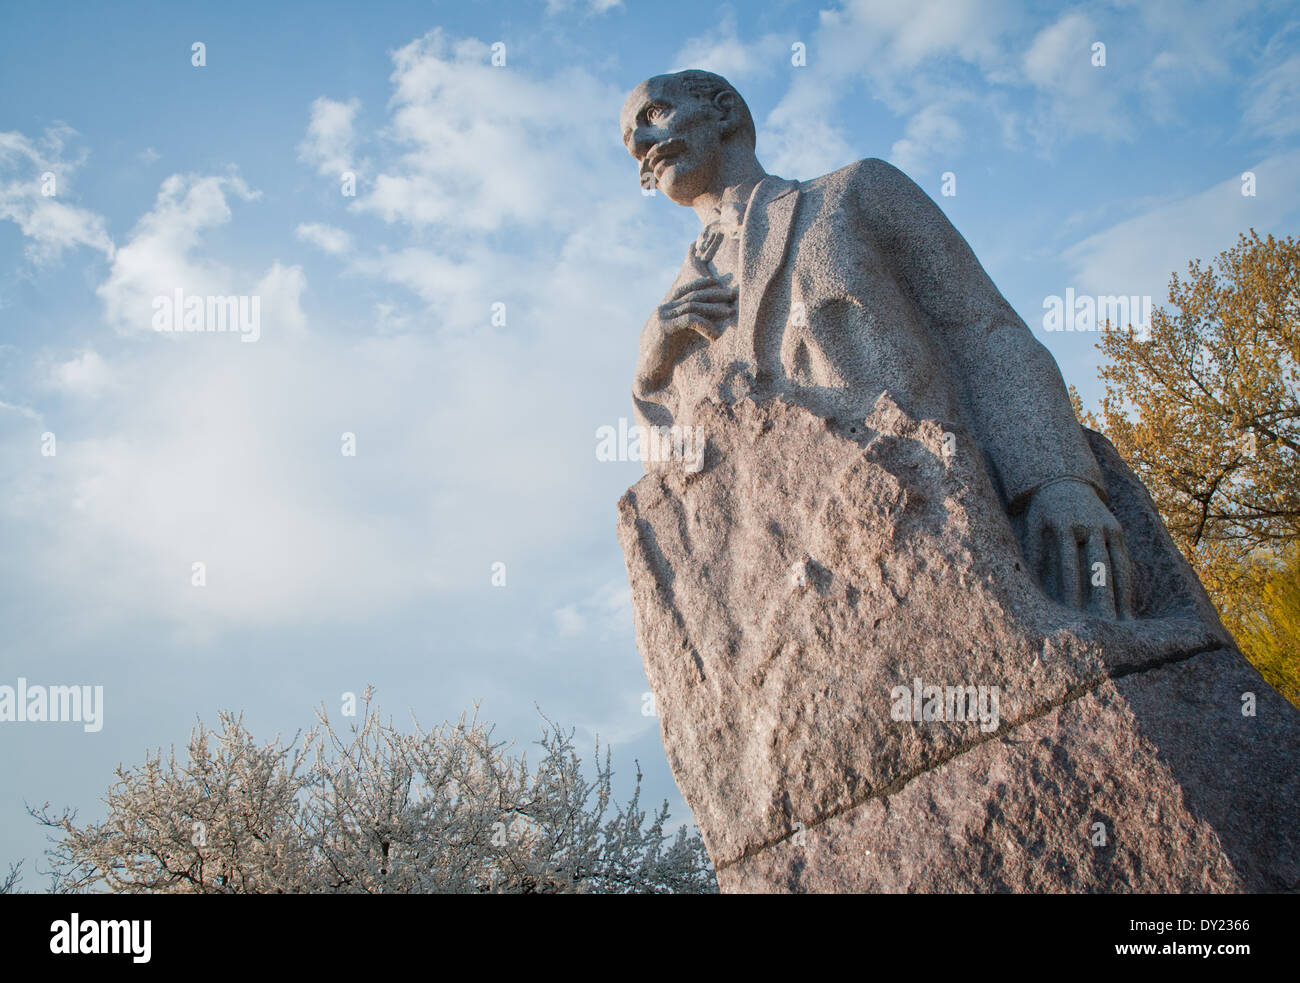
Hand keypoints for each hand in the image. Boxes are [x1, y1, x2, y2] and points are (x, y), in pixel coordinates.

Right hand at [634, 243, 736, 395]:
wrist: (647, 372)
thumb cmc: (663, 357)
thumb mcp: (676, 336)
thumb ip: (685, 325)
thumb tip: (705, 320)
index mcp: (665, 309)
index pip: (684, 290)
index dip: (700, 284)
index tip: (717, 282)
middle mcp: (663, 310)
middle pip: (692, 295)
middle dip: (713, 294)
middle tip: (732, 295)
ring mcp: (662, 317)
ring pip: (693, 306)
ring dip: (713, 308)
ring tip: (729, 312)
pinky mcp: (665, 328)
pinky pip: (690, 320)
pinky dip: (705, 325)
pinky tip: (715, 335)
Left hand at [1023, 479, 1133, 618]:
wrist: (1064, 479)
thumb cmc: (1042, 511)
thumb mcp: (1033, 526)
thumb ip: (1033, 554)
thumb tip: (1032, 587)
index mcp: (1063, 526)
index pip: (1069, 565)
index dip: (1072, 592)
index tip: (1073, 615)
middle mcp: (1088, 526)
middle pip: (1096, 568)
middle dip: (1100, 599)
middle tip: (1102, 627)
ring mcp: (1106, 527)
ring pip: (1115, 566)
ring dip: (1120, 596)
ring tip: (1121, 624)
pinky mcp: (1117, 528)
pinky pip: (1124, 559)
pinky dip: (1127, 583)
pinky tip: (1127, 604)